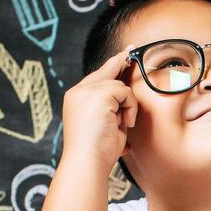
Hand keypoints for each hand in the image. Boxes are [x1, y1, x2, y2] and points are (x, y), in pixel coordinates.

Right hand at [59, 48, 136, 168]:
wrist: (87, 163)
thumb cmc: (98, 154)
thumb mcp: (107, 128)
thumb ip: (113, 112)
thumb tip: (127, 107)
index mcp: (77, 100)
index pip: (97, 78)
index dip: (111, 66)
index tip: (124, 55)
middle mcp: (78, 92)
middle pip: (105, 70)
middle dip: (120, 60)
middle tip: (132, 47)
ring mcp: (86, 91)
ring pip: (119, 85)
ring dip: (128, 105)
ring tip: (124, 124)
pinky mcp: (97, 93)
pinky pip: (125, 92)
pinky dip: (130, 107)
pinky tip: (125, 123)